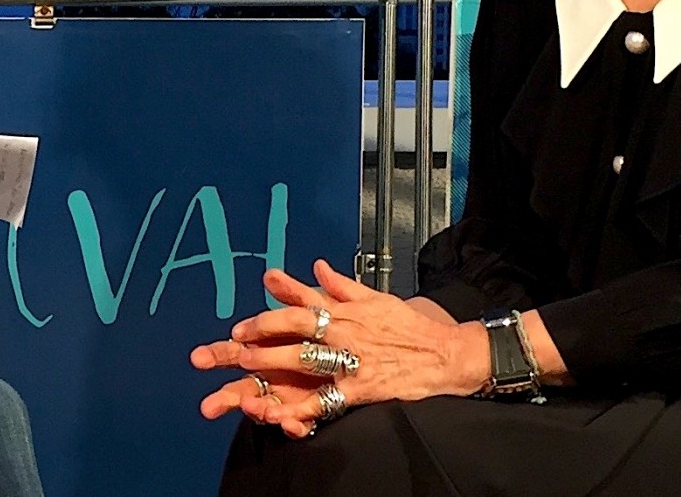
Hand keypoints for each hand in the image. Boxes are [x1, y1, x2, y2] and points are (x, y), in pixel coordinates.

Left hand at [192, 259, 490, 437]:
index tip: (243, 324)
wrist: (445, 354)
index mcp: (347, 311)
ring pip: (306, 360)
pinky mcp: (363, 389)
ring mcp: (353, 360)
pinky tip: (282, 414)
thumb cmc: (409, 326)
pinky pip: (328, 399)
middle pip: (296, 330)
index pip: (301, 307)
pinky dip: (304, 408)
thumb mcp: (376, 298)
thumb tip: (317, 266)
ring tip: (246, 370)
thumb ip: (342, 285)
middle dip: (262, 336)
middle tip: (235, 345)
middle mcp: (346, 332)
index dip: (269, 314)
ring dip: (274, 364)